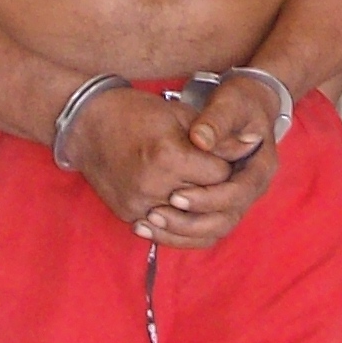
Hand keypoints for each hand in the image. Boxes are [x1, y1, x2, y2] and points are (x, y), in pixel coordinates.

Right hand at [69, 86, 249, 248]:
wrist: (88, 125)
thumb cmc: (137, 113)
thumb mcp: (181, 116)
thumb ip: (217, 138)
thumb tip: (253, 144)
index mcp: (169, 156)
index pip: (219, 175)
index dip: (225, 165)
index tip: (221, 157)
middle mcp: (153, 185)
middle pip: (206, 200)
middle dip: (216, 188)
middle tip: (216, 176)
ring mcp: (139, 204)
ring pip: (187, 222)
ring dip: (199, 210)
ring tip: (204, 194)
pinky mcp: (128, 214)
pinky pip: (163, 229)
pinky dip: (177, 220)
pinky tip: (183, 208)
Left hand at [157, 71, 286, 246]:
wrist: (246, 107)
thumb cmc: (239, 102)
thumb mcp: (230, 104)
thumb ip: (216, 121)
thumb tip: (199, 140)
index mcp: (261, 167)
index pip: (237, 194)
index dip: (207, 198)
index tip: (175, 194)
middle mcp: (253, 189)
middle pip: (225, 220)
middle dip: (189, 221)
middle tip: (155, 213)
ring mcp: (238, 198)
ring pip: (213, 230)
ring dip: (181, 231)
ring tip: (147, 222)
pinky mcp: (222, 202)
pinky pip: (204, 229)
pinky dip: (179, 232)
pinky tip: (150, 227)